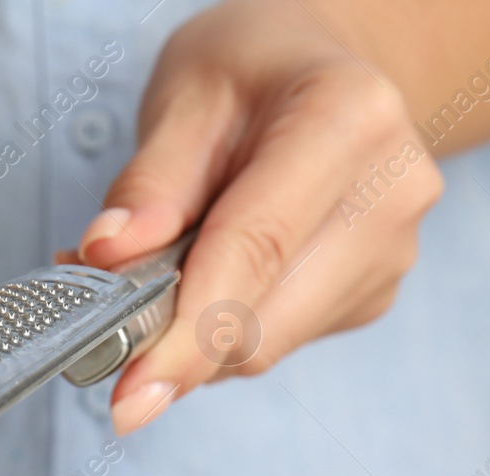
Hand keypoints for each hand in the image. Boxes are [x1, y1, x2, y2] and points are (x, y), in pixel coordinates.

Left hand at [78, 0, 442, 434]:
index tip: (131, 392)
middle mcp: (389, 192)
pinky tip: (205, 276)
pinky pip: (277, 341)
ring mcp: (389, 253)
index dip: (186, 332)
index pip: (256, 250)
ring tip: (151, 273)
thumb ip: (149, 182)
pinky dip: (223, 329)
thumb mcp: (185, 94)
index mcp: (348, 119)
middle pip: (264, 320)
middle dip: (173, 341)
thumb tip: (106, 259)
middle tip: (100, 326)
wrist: (318, 69)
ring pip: (266, 345)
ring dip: (193, 335)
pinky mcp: (372, 294)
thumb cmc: (250, 70)